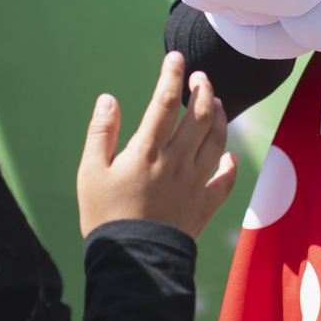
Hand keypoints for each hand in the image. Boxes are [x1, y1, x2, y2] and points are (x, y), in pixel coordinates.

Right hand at [77, 52, 236, 238]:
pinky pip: (224, 183)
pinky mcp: (202, 207)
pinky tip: (230, 155)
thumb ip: (101, 132)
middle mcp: (175, 162)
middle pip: (198, 116)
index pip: (165, 101)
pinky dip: (230, 166)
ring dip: (219, 118)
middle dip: (203, 90)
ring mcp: (193, 184)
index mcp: (147, 151)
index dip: (172, 75)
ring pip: (216, 142)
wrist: (132, 262)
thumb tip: (108, 99)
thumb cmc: (104, 216)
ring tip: (218, 103)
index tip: (176, 57)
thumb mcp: (90, 172)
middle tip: (201, 76)